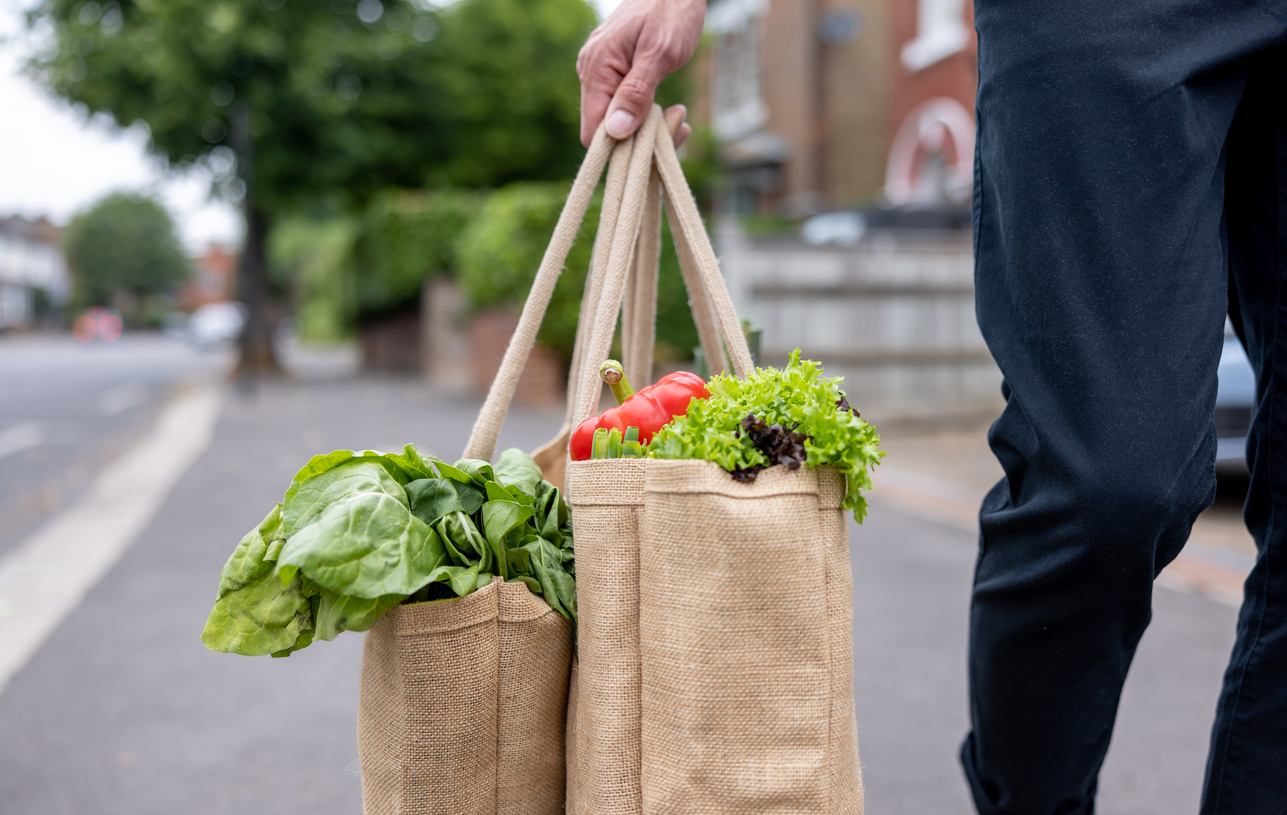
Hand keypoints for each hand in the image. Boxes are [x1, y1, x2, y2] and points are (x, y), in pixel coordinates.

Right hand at [577, 0, 704, 146]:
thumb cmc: (671, 10)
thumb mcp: (660, 53)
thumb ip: (636, 93)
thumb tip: (616, 131)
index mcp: (596, 68)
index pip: (593, 133)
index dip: (621, 149)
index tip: (655, 143)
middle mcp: (591, 73)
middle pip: (605, 131)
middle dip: (640, 139)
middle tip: (678, 126)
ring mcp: (602, 73)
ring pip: (618, 121)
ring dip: (648, 128)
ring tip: (678, 116)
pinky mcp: (615, 74)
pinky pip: (624, 107)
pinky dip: (647, 115)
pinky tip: (670, 110)